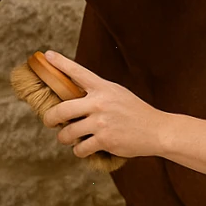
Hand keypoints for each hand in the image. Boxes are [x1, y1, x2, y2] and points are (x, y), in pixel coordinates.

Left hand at [39, 51, 166, 160]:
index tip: (48, 55)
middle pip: (61, 110)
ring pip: (67, 133)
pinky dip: (79, 150)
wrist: (157, 130)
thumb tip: (72, 102)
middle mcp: (100, 103)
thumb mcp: (118, 94)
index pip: (78, 72)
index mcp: (103, 88)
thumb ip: (98, 94)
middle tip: (49, 122)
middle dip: (50, 119)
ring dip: (65, 138)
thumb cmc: (136, 113)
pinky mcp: (105, 140)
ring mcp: (101, 122)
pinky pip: (80, 148)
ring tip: (70, 138)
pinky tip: (85, 148)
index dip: (61, 63)